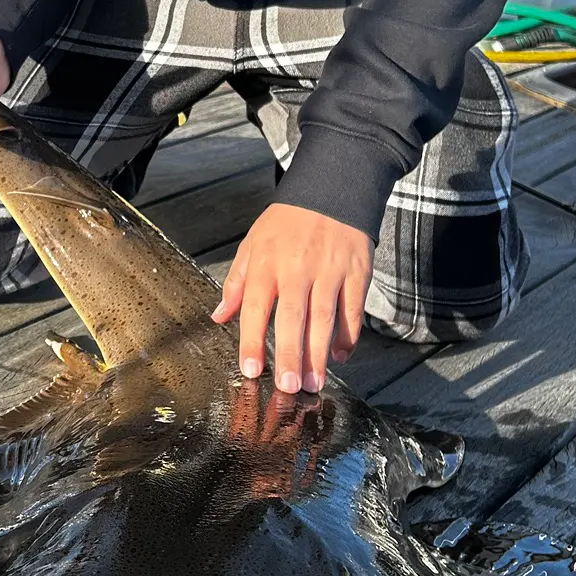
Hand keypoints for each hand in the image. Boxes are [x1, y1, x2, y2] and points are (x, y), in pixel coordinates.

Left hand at [211, 203, 373, 393]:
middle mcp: (298, 268)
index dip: (252, 340)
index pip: (256, 306)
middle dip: (291, 354)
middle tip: (289, 388)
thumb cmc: (287, 222)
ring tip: (313, 383)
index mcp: (267, 262)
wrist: (331, 188)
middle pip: (293, 317)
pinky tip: (340, 355)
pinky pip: (352, 310)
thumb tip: (219, 315)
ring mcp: (330, 270)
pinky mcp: (356, 272)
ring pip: (325, 318)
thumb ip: (237, 281)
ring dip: (319, 354)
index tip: (250, 369)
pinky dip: (348, 335)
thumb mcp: (254, 242)